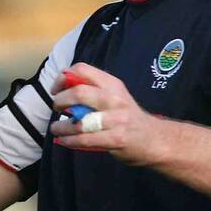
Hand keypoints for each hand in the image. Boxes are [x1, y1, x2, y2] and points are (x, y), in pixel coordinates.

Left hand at [49, 63, 166, 165]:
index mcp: (112, 84)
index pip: (82, 70)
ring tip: (56, 128)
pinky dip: (69, 141)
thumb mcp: (114, 96)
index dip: (63, 78)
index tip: (56, 89)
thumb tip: (62, 89)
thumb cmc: (127, 116)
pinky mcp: (116, 139)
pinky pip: (85, 139)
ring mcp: (116, 119)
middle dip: (60, 101)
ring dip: (61, 126)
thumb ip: (93, 91)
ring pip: (79, 121)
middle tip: (56, 108)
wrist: (155, 139)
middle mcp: (114, 99)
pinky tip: (63, 141)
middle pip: (78, 93)